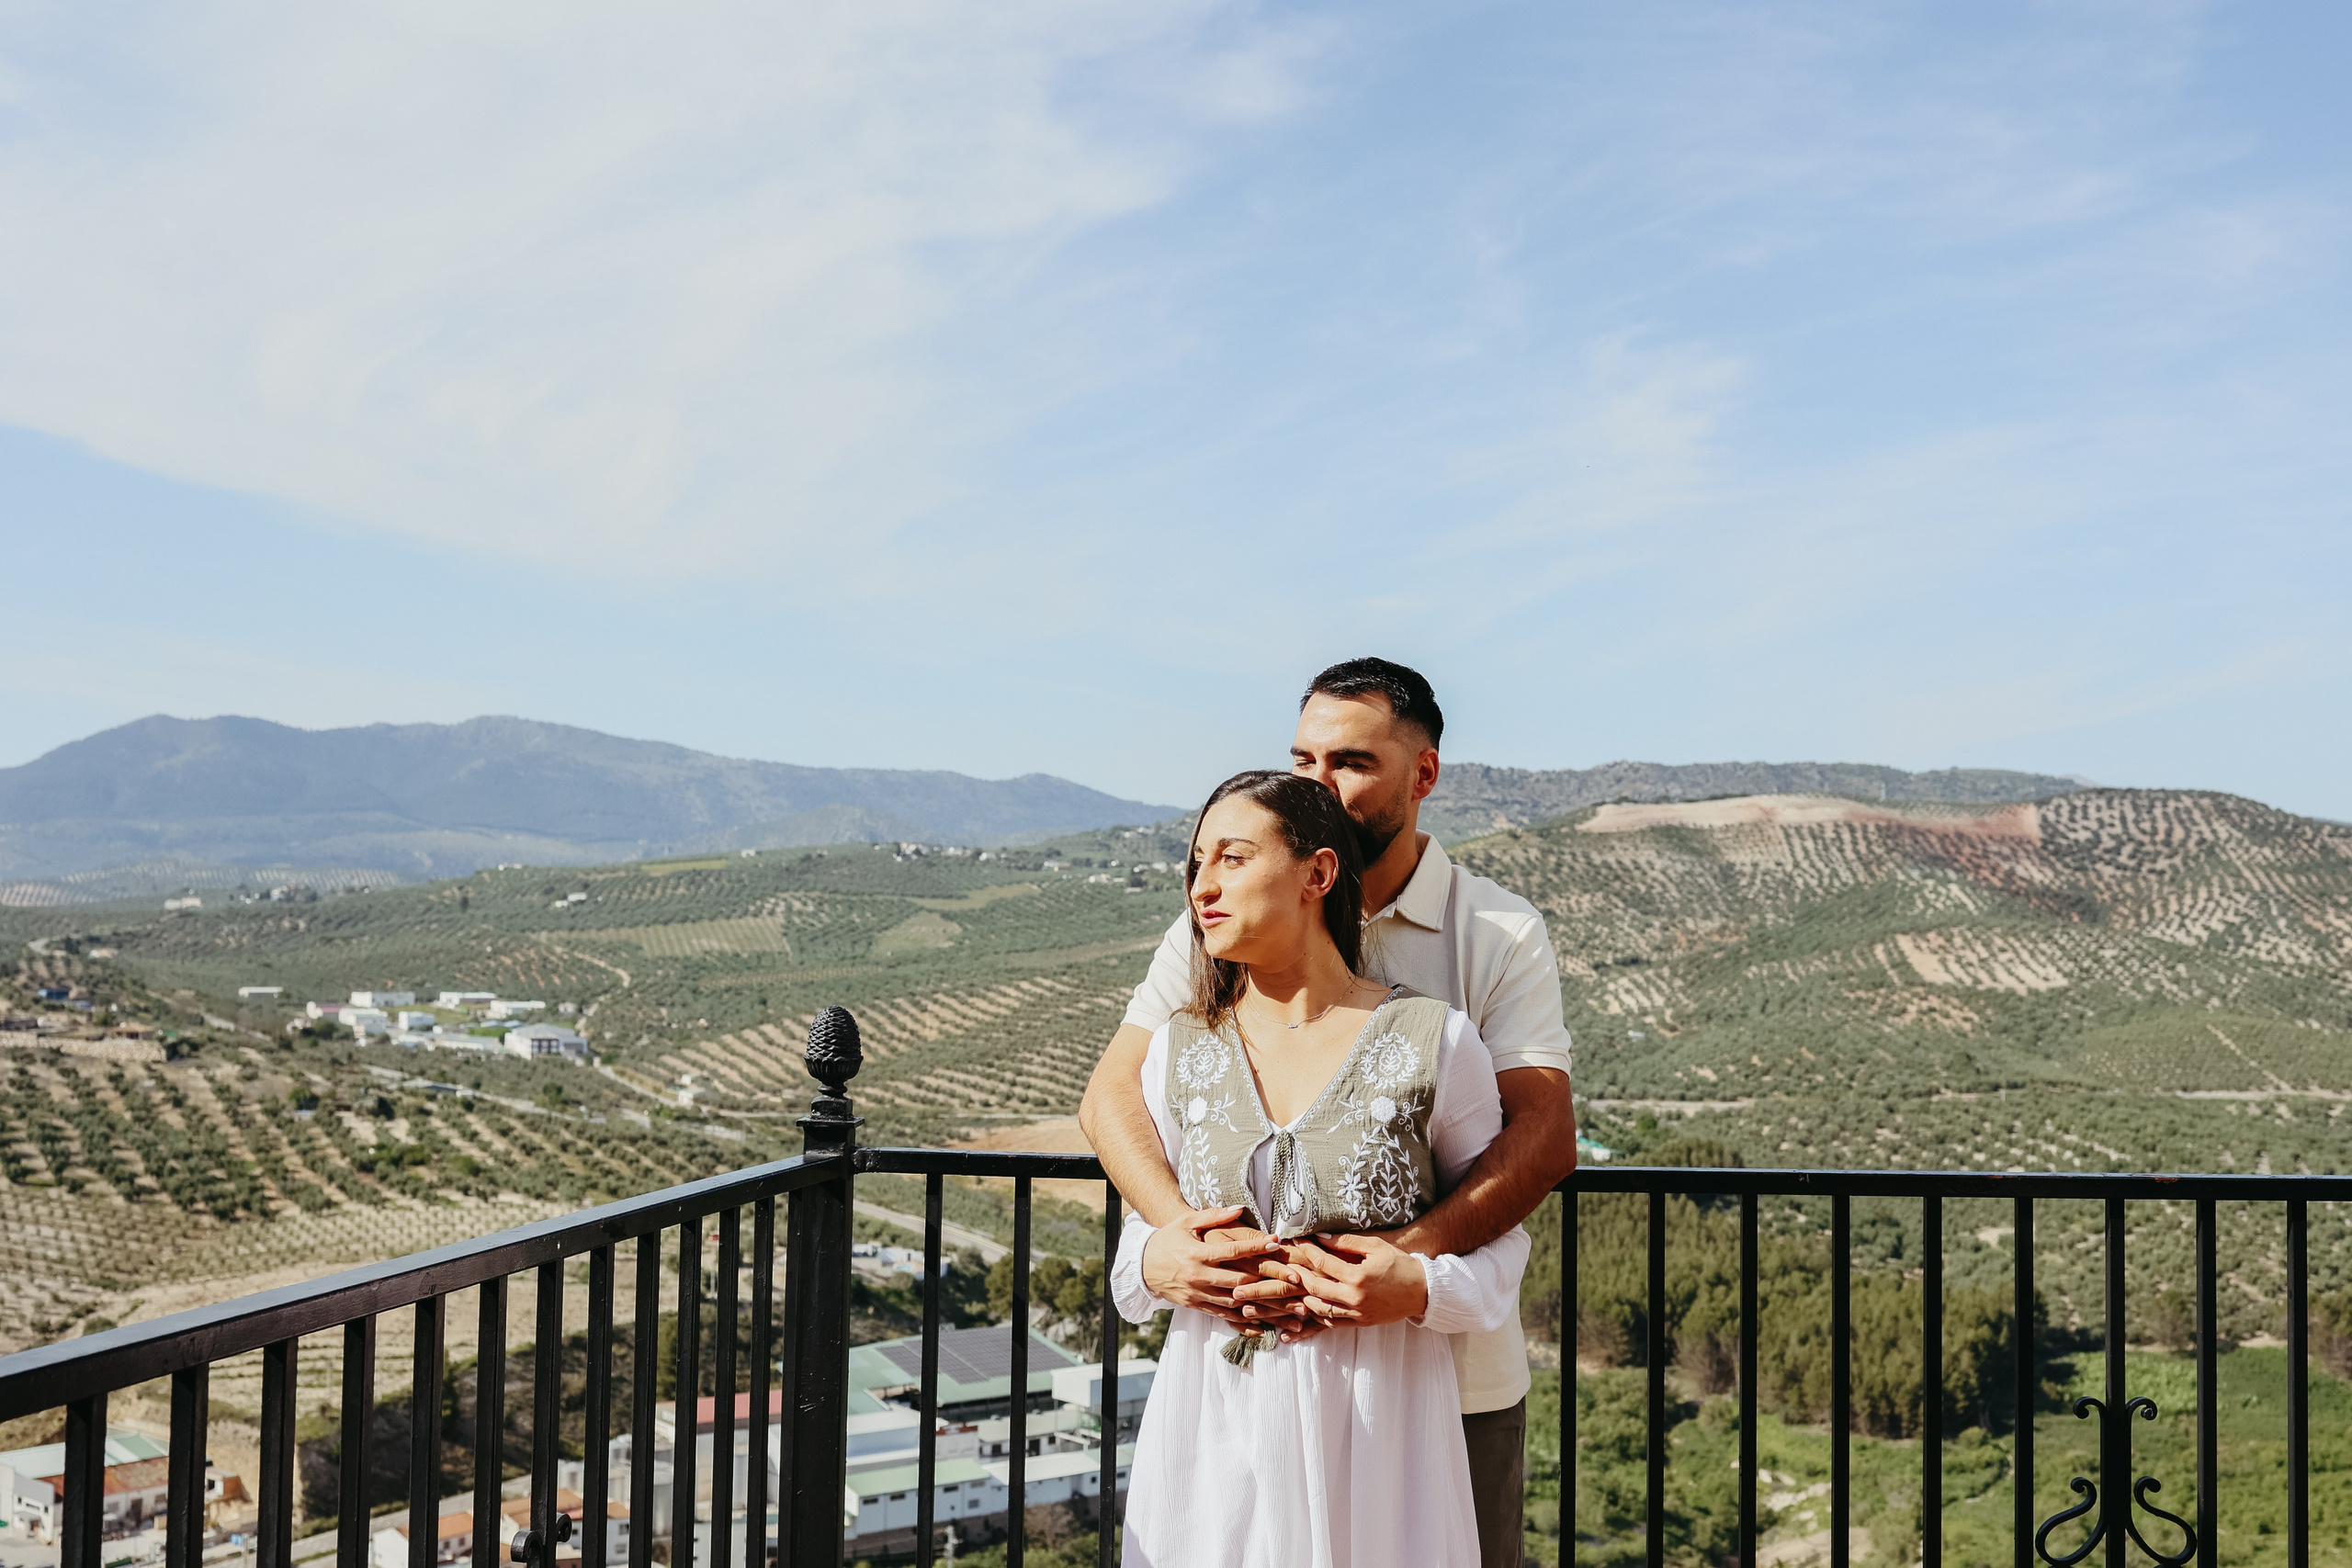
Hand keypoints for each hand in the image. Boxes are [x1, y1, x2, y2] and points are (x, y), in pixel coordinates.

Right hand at [1140, 1207, 1282, 1325]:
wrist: (1143, 1266)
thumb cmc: (1168, 1239)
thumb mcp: (1187, 1222)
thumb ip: (1214, 1216)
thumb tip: (1240, 1208)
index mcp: (1197, 1254)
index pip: (1231, 1251)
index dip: (1255, 1246)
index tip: (1276, 1242)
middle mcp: (1198, 1277)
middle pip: (1239, 1281)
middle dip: (1269, 1281)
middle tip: (1295, 1280)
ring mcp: (1198, 1294)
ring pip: (1235, 1302)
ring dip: (1262, 1305)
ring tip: (1288, 1307)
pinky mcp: (1197, 1306)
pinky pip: (1224, 1316)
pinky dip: (1244, 1320)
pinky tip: (1265, 1323)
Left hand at [1279, 1231, 1429, 1327]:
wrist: (1422, 1290)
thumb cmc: (1400, 1264)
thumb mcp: (1375, 1246)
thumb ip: (1347, 1241)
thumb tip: (1321, 1236)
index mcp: (1358, 1277)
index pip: (1322, 1262)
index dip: (1307, 1249)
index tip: (1298, 1240)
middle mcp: (1354, 1298)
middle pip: (1314, 1287)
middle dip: (1298, 1273)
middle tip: (1289, 1262)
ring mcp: (1357, 1313)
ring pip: (1319, 1309)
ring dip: (1304, 1296)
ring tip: (1295, 1284)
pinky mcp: (1361, 1322)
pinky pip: (1332, 1322)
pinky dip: (1318, 1314)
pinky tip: (1312, 1304)